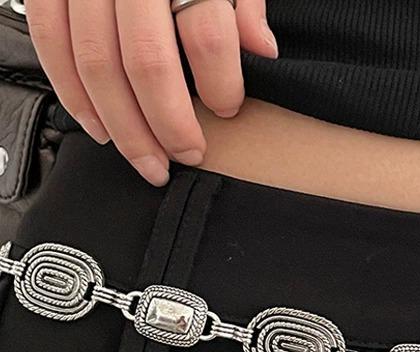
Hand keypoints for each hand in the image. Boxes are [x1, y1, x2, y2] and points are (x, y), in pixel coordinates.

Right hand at [25, 0, 277, 185]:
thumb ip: (248, 1)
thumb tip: (263, 49)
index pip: (207, 35)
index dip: (220, 84)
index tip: (227, 110)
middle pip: (147, 62)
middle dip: (168, 125)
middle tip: (186, 156)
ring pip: (96, 64)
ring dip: (123, 126)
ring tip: (148, 161)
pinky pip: (50, 42)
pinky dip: (72, 94)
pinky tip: (99, 129)